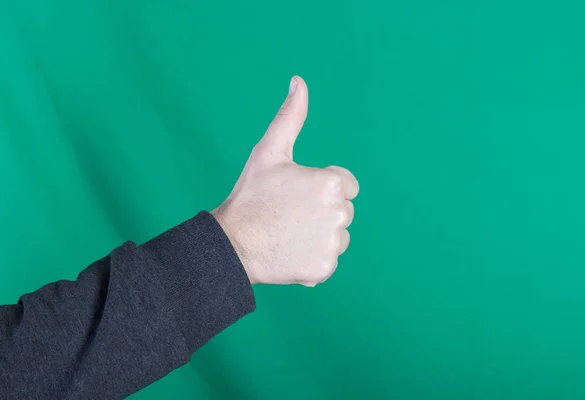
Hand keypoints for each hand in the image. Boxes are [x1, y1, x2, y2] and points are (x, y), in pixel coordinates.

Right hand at [212, 76, 358, 285]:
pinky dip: (312, 259)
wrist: (231, 244)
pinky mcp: (325, 269)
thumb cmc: (250, 195)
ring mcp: (333, 244)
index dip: (320, 188)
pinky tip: (289, 252)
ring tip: (288, 234)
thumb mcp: (269, 152)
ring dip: (319, 236)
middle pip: (342, 211)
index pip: (346, 185)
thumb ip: (290, 117)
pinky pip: (327, 260)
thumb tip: (299, 82)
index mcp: (331, 183)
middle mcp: (339, 214)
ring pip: (337, 237)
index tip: (297, 194)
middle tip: (289, 214)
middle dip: (321, 212)